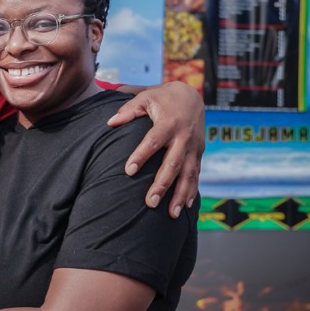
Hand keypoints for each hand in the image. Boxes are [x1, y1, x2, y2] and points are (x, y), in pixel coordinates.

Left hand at [107, 81, 203, 216]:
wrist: (191, 95)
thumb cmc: (162, 98)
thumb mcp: (144, 98)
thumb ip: (128, 110)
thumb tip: (110, 123)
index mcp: (168, 123)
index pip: (153, 141)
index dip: (141, 156)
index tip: (128, 171)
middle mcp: (184, 136)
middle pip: (173, 163)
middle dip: (163, 184)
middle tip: (150, 203)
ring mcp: (194, 147)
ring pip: (188, 174)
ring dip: (180, 195)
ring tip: (171, 214)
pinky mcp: (199, 153)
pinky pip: (196, 174)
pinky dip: (192, 191)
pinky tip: (186, 207)